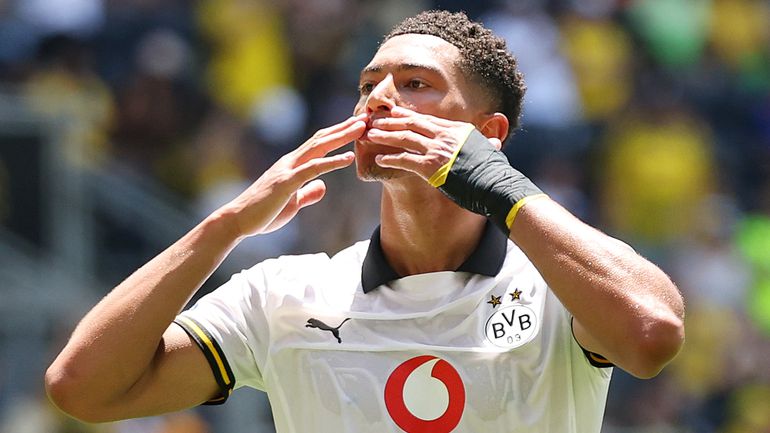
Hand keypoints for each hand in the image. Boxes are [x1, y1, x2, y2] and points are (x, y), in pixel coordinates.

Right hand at [217, 114, 366, 237]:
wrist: (238, 221)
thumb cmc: (262, 214)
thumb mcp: (292, 203)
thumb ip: (307, 193)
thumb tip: (322, 186)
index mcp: (292, 165)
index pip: (318, 144)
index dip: (338, 134)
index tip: (356, 126)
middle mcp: (290, 162)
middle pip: (321, 139)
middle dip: (344, 128)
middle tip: (366, 118)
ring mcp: (288, 170)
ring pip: (319, 147)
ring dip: (342, 137)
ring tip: (362, 129)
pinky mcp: (287, 182)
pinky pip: (313, 169)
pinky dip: (332, 162)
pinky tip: (349, 158)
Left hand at [365, 106, 502, 179]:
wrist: (496, 187)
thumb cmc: (495, 173)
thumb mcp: (491, 151)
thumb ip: (486, 144)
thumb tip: (494, 142)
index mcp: (458, 130)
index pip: (428, 119)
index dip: (408, 116)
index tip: (394, 114)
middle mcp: (446, 136)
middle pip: (413, 123)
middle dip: (391, 121)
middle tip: (375, 120)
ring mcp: (438, 150)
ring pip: (405, 138)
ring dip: (386, 136)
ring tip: (371, 135)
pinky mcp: (431, 167)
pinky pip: (405, 160)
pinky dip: (391, 158)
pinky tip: (379, 158)